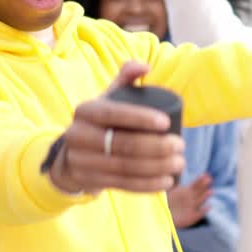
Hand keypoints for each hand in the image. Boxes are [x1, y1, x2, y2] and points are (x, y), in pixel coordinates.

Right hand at [49, 62, 184, 194]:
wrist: (71, 156)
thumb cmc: (99, 123)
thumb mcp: (107, 99)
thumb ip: (125, 78)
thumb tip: (146, 66)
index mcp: (85, 111)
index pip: (114, 113)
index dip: (141, 118)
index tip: (167, 122)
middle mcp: (78, 136)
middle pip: (123, 144)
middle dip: (157, 146)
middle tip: (180, 145)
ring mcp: (82, 161)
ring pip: (126, 167)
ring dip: (158, 167)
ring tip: (179, 162)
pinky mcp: (90, 181)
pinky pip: (123, 185)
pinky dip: (148, 185)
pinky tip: (167, 181)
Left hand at [167, 174, 211, 227]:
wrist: (162, 218)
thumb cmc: (163, 205)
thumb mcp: (165, 194)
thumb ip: (170, 187)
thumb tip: (170, 175)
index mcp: (185, 192)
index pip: (195, 185)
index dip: (200, 180)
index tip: (205, 175)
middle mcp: (190, 199)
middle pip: (199, 191)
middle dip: (203, 185)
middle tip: (209, 179)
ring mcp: (191, 208)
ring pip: (200, 201)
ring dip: (205, 196)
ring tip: (210, 191)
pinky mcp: (192, 218)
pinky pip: (199, 214)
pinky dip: (204, 210)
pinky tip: (208, 206)